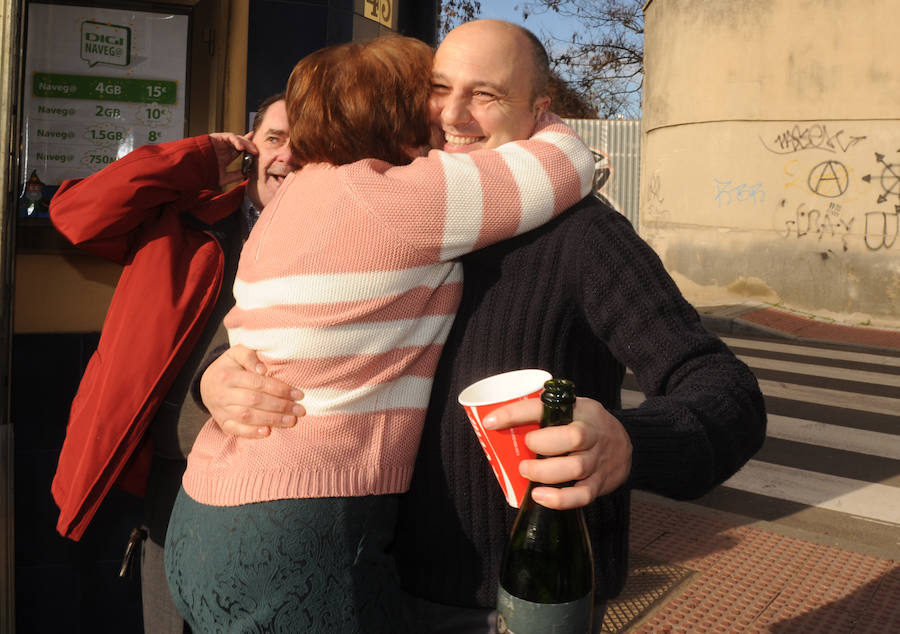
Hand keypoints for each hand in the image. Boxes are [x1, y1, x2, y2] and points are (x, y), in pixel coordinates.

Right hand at [200, 345, 304, 437]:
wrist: (207, 383)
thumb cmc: (229, 366)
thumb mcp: (236, 353)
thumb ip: (249, 356)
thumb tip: (263, 370)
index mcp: (228, 375)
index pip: (258, 383)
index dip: (280, 390)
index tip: (299, 394)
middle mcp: (223, 394)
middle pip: (255, 401)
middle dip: (280, 406)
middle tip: (300, 410)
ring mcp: (221, 410)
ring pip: (248, 417)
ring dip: (272, 420)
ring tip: (292, 421)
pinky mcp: (222, 422)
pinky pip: (235, 430)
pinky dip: (251, 433)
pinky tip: (267, 432)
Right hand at [208, 132, 257, 187]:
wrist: (192, 169)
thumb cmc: (204, 173)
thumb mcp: (223, 177)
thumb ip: (234, 176)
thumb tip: (246, 175)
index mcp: (227, 155)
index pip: (241, 150)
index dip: (250, 149)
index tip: (258, 150)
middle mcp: (225, 147)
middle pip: (241, 143)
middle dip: (251, 146)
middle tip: (258, 152)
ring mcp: (221, 142)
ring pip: (237, 139)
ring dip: (246, 144)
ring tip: (252, 151)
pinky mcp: (216, 137)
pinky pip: (230, 137)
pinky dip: (237, 141)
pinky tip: (241, 148)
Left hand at [483, 397, 631, 509]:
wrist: (629, 445)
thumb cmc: (589, 426)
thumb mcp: (574, 409)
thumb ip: (547, 414)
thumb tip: (501, 423)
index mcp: (580, 410)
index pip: (545, 406)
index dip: (516, 413)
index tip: (491, 421)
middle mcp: (593, 434)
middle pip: (573, 438)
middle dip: (543, 443)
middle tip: (525, 448)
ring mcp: (598, 460)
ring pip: (575, 468)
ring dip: (546, 472)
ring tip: (525, 471)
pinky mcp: (599, 484)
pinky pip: (582, 495)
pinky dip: (560, 499)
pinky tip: (540, 497)